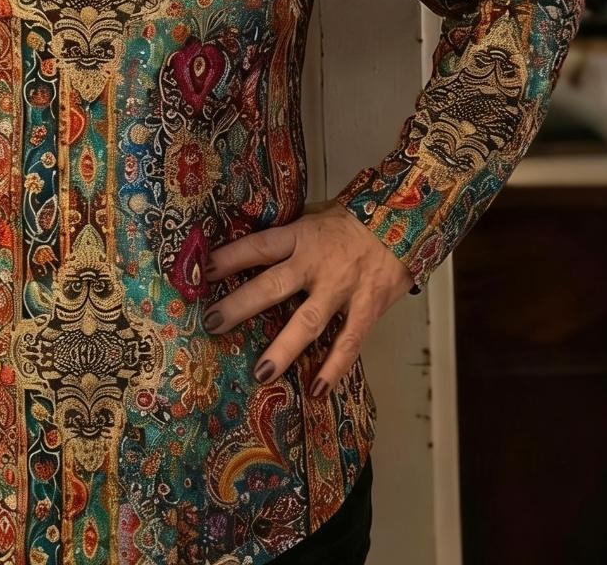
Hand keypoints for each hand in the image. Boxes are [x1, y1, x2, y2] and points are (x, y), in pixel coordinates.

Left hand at [201, 203, 413, 397]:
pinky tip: (316, 390)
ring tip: (261, 372)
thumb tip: (252, 247)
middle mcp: (315, 264)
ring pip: (307, 322)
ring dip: (283, 349)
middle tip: (212, 324)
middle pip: (271, 286)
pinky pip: (348, 343)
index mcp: (299, 237)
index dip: (228, 259)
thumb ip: (289, 234)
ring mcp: (341, 289)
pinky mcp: (366, 309)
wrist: (405, 221)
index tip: (202, 272)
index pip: (256, 247)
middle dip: (239, 306)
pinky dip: (333, 368)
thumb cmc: (352, 219)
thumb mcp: (315, 215)